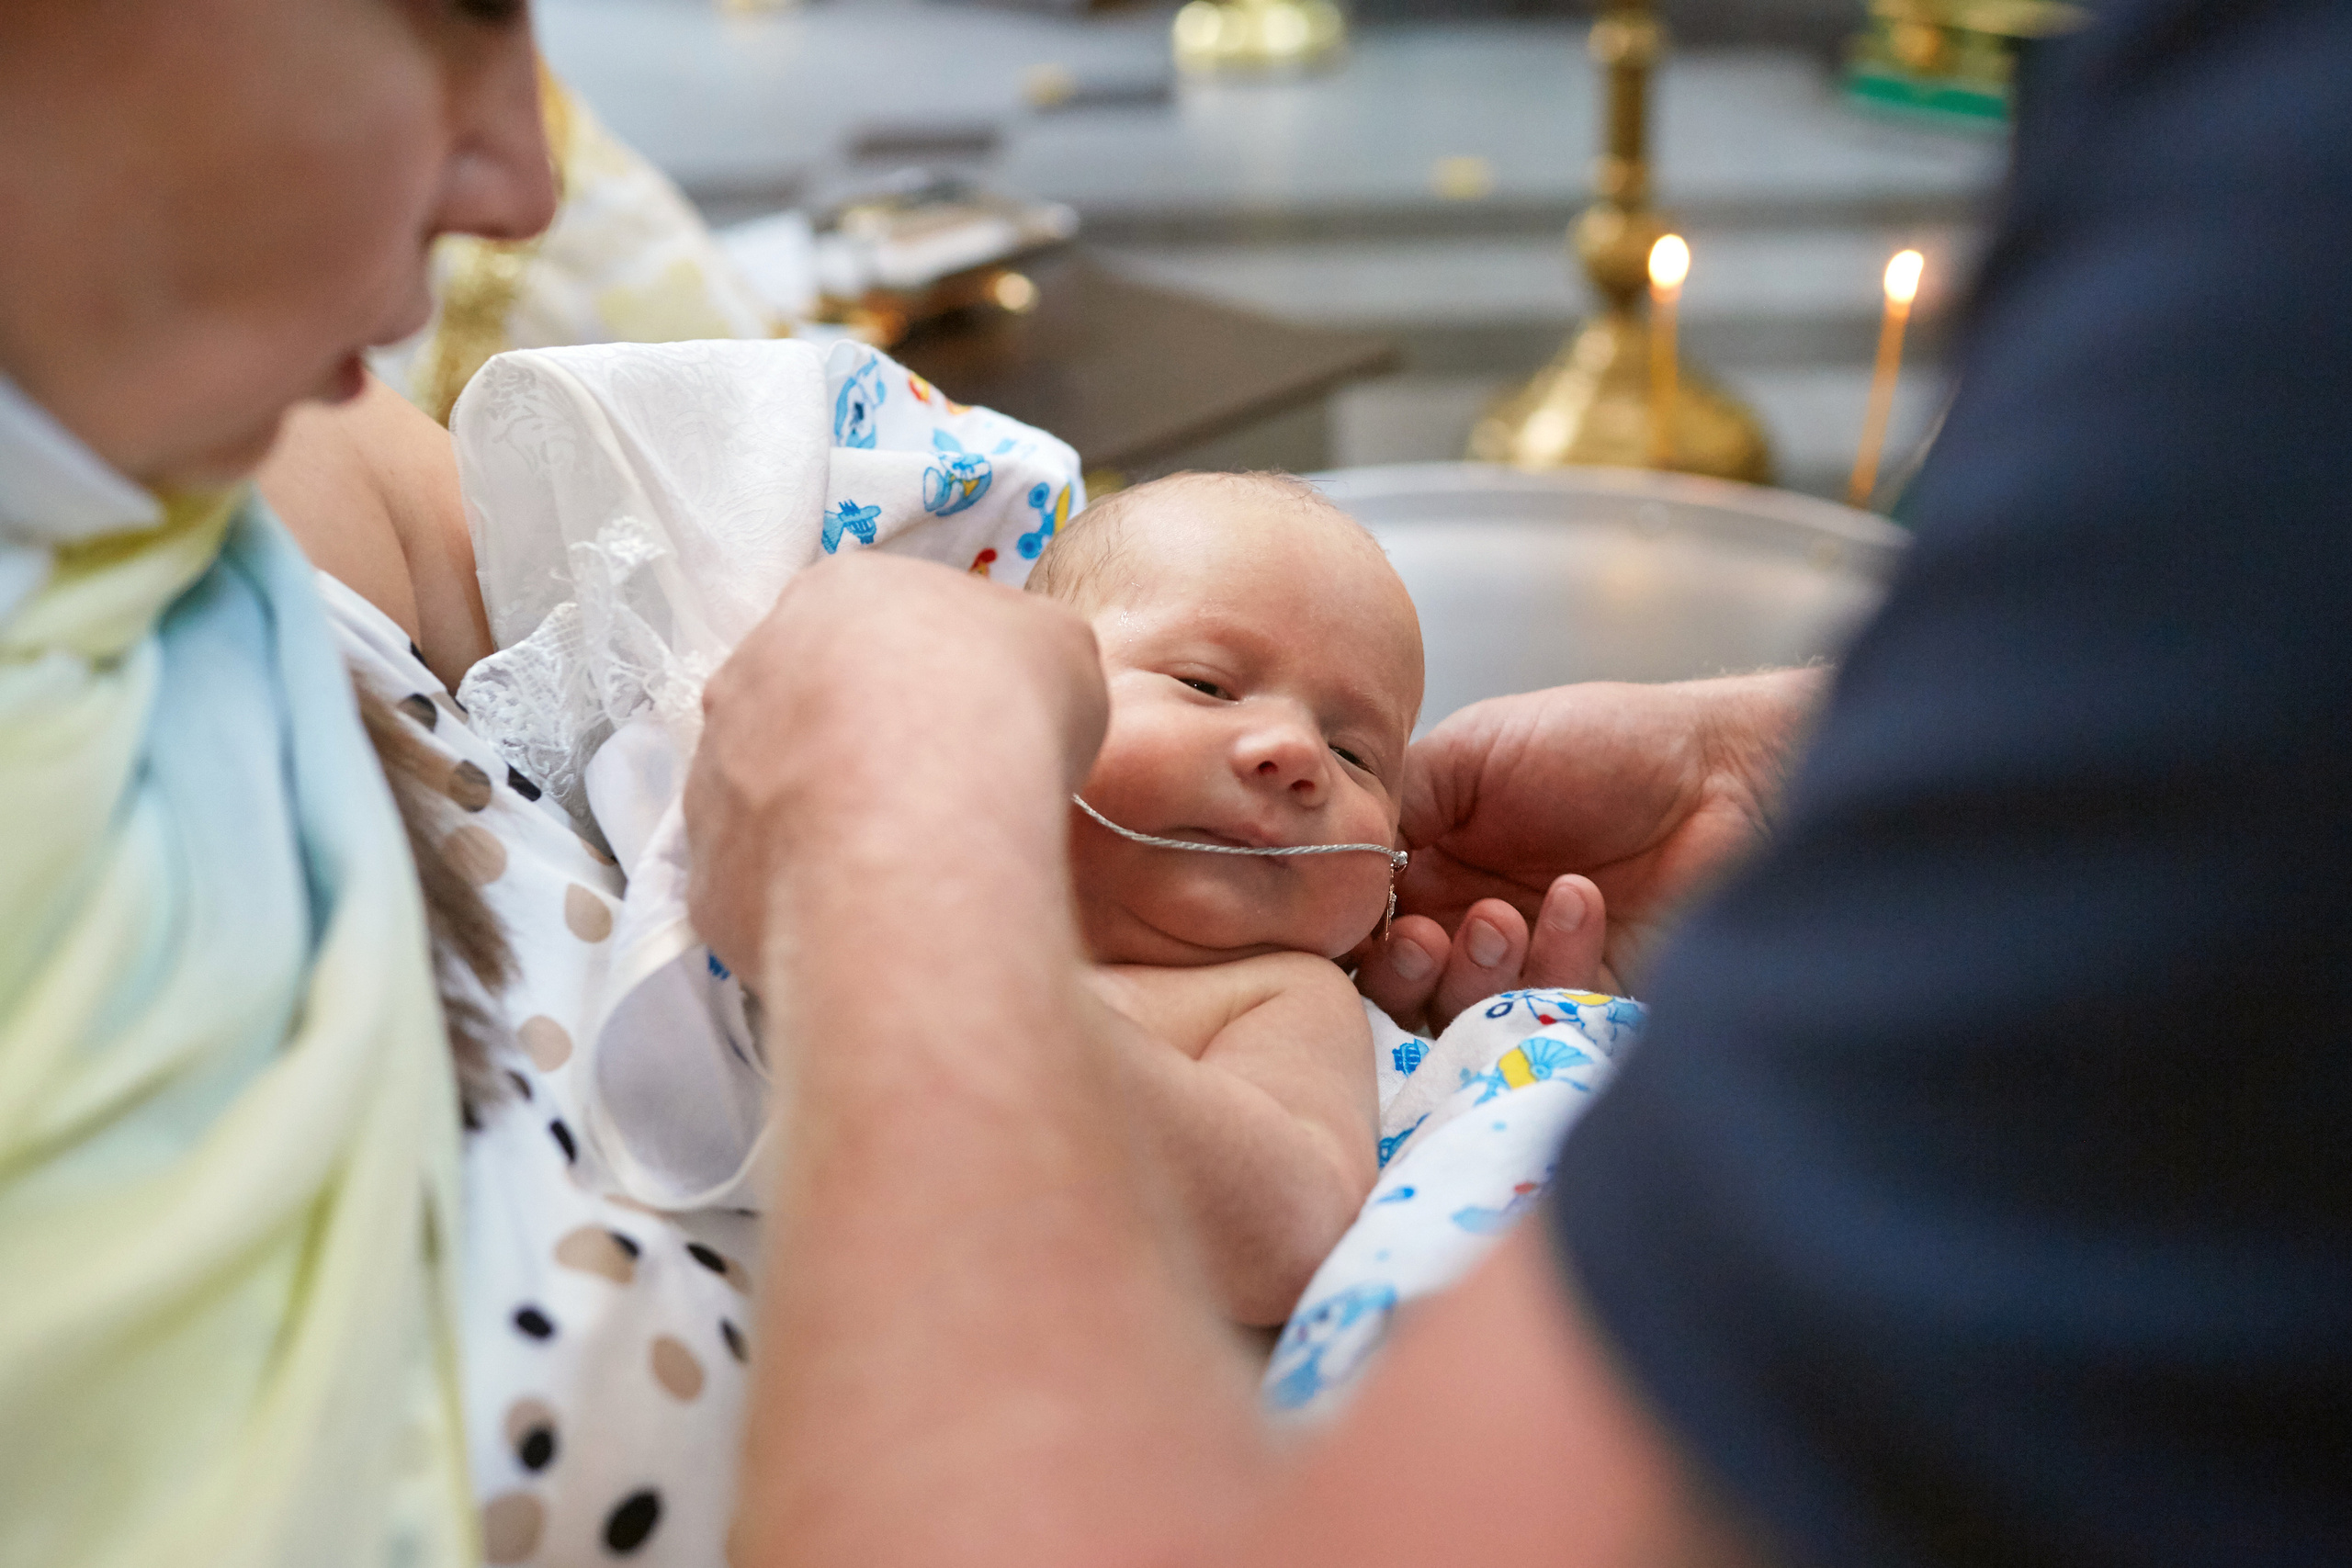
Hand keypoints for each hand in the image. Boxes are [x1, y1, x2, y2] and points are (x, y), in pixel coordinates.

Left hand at [683, 554, 1107, 979]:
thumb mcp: (1058, 648)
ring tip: (903, 861)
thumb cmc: (999, 714)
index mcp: (835, 595)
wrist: (924, 840)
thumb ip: (1018, 652)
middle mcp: (749, 671)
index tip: (972, 724)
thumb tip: (1010, 685)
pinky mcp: (708, 870)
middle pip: (809, 705)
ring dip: (826, 819)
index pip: (876, 627)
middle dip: (865, 745)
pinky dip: (808, 894)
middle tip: (934, 794)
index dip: (931, 678)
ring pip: (772, 795)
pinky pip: (762, 879)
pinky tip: (867, 909)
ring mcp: (713, 773)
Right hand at [1355, 669, 1825, 1032]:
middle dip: (1402, 972)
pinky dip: (1551, 964)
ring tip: (1505, 916)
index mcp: (1427, 864)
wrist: (1725, 770)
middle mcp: (1466, 925)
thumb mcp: (1470, 750)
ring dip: (1473, 972)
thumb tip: (1323, 856)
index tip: (1354, 917)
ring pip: (1459, 1017)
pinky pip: (1541, 1019)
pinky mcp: (1586, 1003)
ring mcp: (1526, 969)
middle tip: (1430, 936)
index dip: (1345, 932)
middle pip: (1395, 991)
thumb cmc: (1599, 744)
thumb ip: (1390, 801)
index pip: (1356, 925)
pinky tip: (1579, 901)